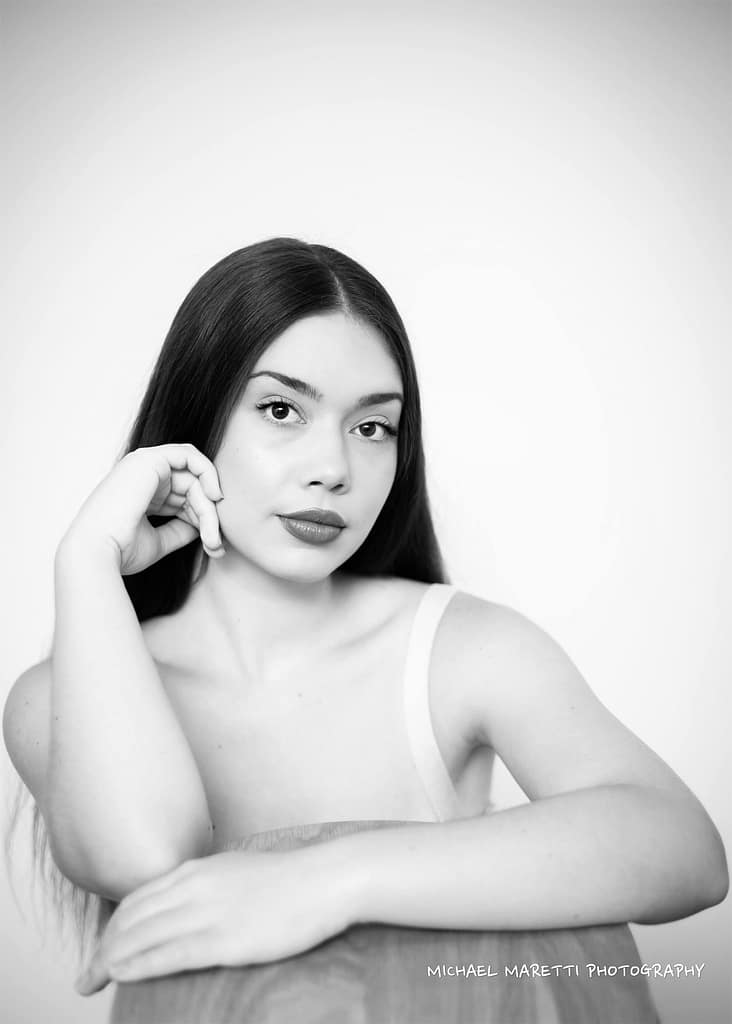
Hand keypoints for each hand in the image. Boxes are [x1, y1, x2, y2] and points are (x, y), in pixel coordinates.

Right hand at [61, 443, 224, 574]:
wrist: (97, 551)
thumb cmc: (121, 550)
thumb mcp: (159, 541)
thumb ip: (181, 530)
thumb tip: (204, 528)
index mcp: (141, 494)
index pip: (183, 499)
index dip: (202, 519)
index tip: (213, 546)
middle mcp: (142, 476)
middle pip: (192, 488)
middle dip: (210, 516)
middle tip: (217, 544)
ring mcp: (144, 464)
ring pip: (194, 478)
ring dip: (209, 507)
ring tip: (212, 536)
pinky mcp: (150, 460)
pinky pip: (190, 456)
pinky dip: (208, 473)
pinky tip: (215, 497)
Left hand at [74, 845, 355, 995]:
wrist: (326, 880)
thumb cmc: (289, 880)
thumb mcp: (237, 871)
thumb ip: (208, 884)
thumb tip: (188, 902)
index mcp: (198, 869)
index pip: (138, 899)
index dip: (112, 927)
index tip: (100, 949)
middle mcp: (195, 887)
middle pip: (132, 918)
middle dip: (101, 948)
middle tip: (86, 975)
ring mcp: (208, 912)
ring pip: (142, 936)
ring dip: (110, 960)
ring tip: (93, 980)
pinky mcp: (223, 938)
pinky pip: (167, 954)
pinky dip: (137, 965)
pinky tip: (120, 975)